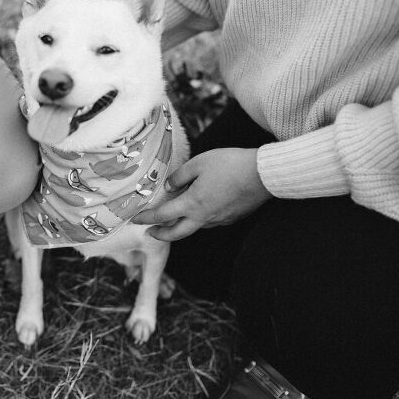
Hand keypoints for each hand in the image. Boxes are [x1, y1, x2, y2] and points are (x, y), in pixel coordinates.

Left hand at [132, 148, 272, 240]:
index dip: (145, 218)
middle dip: (160, 234)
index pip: (162, 216)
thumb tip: (169, 186)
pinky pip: (209, 223)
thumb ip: (180, 176)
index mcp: (192, 204)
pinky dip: (198, 220)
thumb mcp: (199, 163)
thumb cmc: (230, 165)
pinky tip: (199, 210)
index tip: (134, 219)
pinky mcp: (232, 218)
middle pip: (176, 234)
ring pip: (194, 228)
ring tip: (173, 219)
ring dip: (180, 227)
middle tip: (150, 232)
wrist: (264, 174)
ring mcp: (219, 220)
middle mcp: (204, 217)